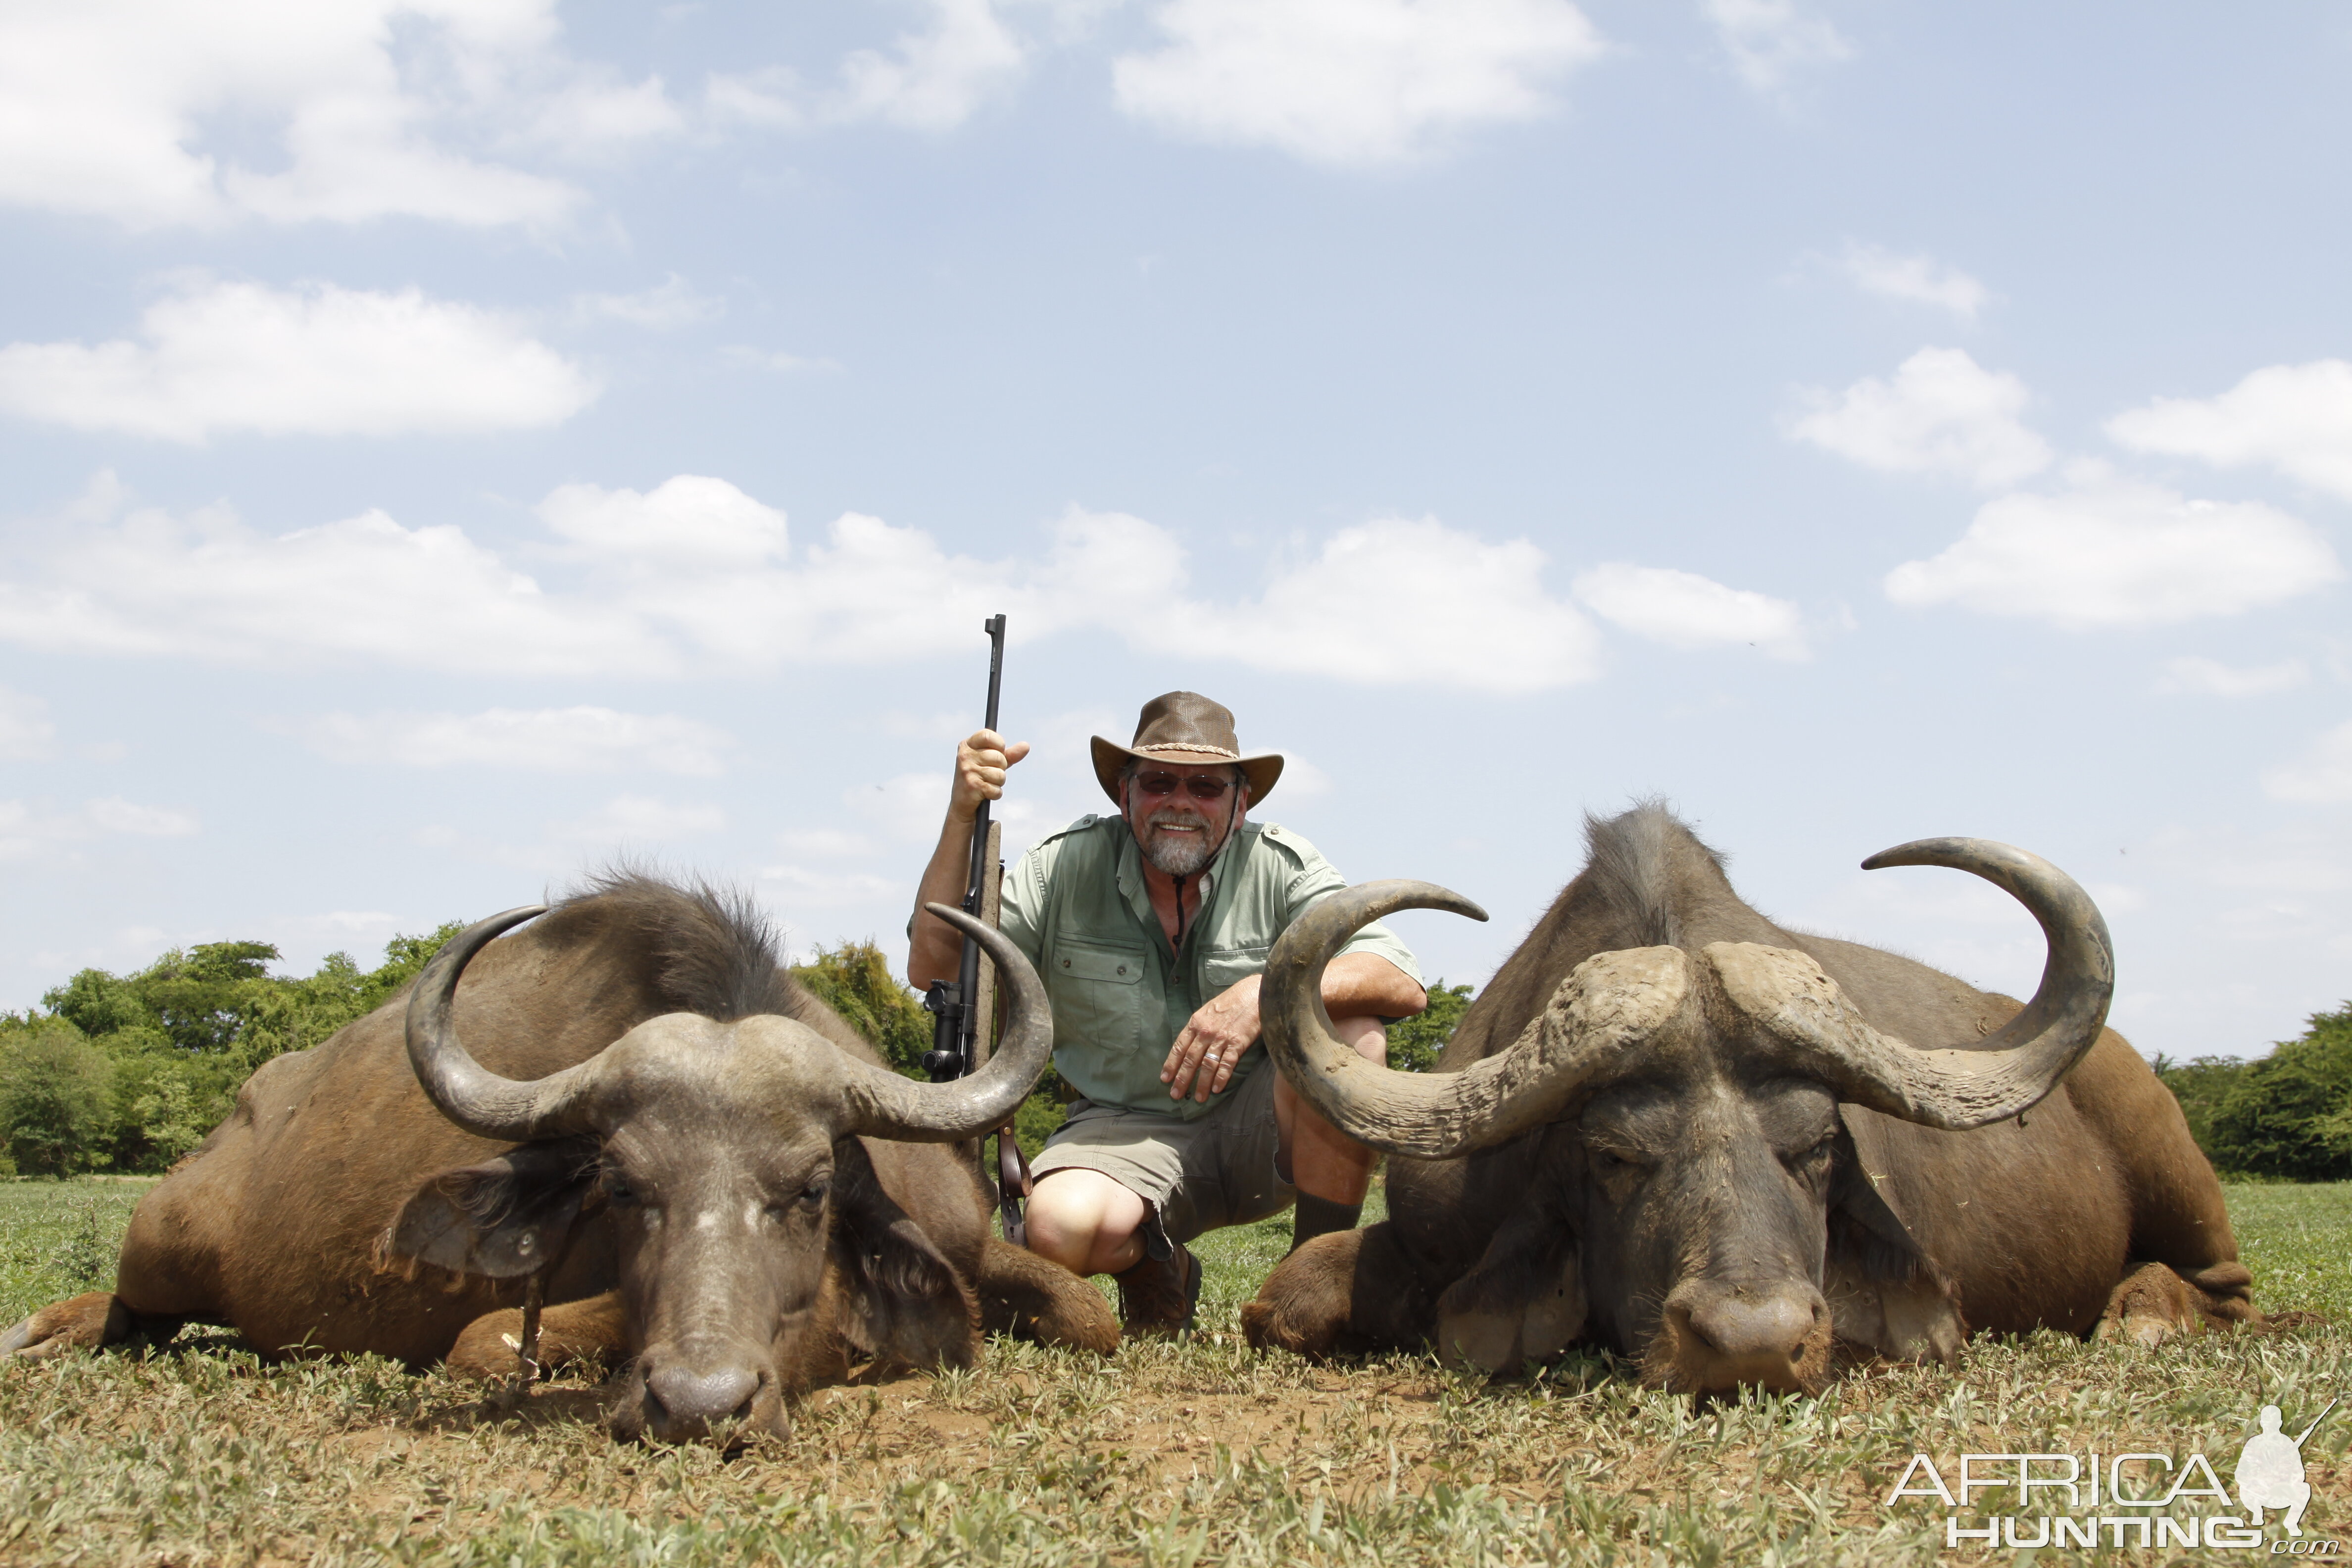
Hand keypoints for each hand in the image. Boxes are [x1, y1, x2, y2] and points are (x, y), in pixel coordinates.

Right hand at [952, 729, 1028, 820]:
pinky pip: (996, 789)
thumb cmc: (980, 777)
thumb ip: (1009, 754)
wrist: (962, 802)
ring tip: (987, 783)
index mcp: (967, 745)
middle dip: (1001, 767)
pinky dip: (996, 793)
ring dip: (999, 782)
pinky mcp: (972, 786)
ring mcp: (967, 771)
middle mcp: (964, 756)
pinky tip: (986, 793)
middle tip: (989, 773)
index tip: (999, 751)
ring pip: (1000, 774)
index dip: (999, 744)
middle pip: (998, 757)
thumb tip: (1026, 746)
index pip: (987, 735)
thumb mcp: (993, 763)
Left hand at [1162, 976, 1261, 1101]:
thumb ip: (1198, 1027)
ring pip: (1207, 1065)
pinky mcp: (1238, 1043)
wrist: (1253, 993)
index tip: (1165, 1079)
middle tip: (1176, 1095)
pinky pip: (1227, 1064)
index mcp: (1196, 1023)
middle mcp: (1205, 1031)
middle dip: (1182, 1079)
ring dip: (1201, 1084)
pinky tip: (1216, 1089)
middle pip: (1190, 1059)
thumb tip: (1189, 1045)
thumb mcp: (1208, 1010)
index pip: (1179, 1047)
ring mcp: (1221, 1038)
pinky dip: (1221, 1078)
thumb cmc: (1231, 1001)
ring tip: (1198, 1098)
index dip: (1171, 1064)